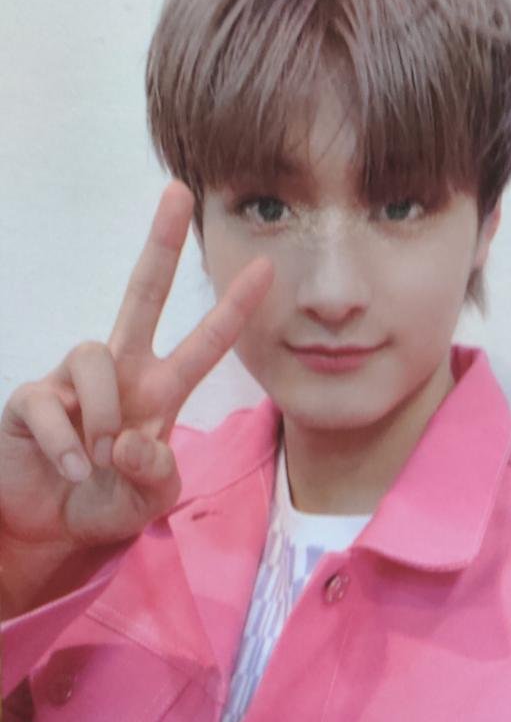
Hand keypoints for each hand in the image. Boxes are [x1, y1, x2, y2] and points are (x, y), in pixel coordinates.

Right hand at [0, 180, 272, 552]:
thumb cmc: (104, 502)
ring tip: (100, 459)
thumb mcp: (147, 501)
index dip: (233, 309)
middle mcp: (121, 375)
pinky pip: (49, 401)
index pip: (203, 344)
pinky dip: (66, 441)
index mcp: (159, 393)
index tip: (266, 269)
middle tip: (179, 193)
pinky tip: (72, 469)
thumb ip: (155, 476)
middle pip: (141, 296)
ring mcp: (73, 382)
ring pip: (93, 353)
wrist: (46, 528)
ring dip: (103, 413)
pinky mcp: (32, 400)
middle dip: (159, 245)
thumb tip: (131, 439)